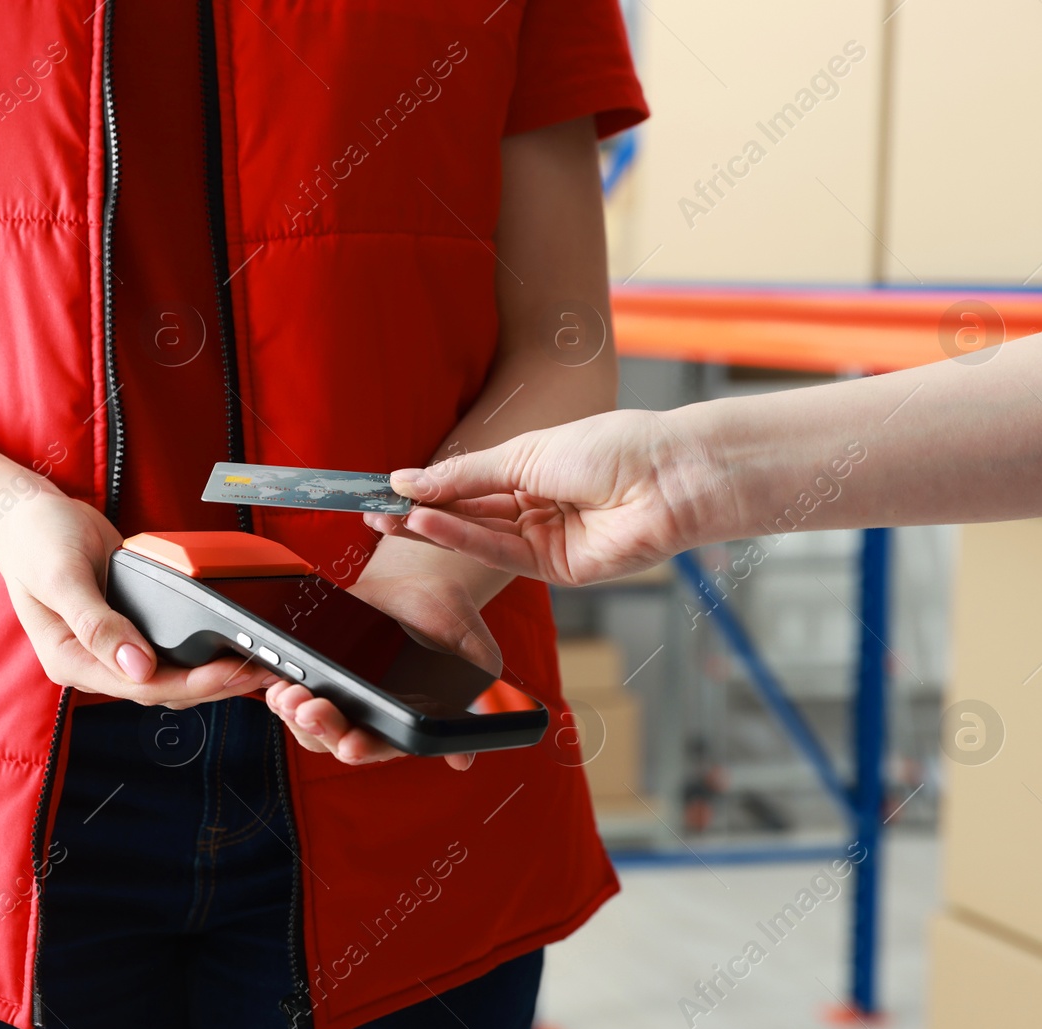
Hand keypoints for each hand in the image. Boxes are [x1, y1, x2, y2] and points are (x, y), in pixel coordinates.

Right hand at [0, 488, 275, 707]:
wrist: (28, 515)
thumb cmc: (37, 541)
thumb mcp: (63, 577)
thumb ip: (98, 624)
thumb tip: (138, 667)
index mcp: (70, 660)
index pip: (139, 686)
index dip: (190, 684)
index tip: (231, 673)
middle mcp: (92, 663)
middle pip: (160, 688)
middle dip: (211, 685)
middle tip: (261, 673)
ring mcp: (111, 648)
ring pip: (168, 676)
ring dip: (210, 674)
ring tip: (255, 665)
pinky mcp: (128, 629)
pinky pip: (168, 652)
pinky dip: (197, 652)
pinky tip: (227, 645)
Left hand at [265, 572, 499, 771]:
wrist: (416, 581)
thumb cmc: (448, 621)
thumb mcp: (475, 653)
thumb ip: (477, 698)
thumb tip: (464, 760)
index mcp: (402, 719)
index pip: (380, 744)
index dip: (363, 748)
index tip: (351, 743)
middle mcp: (367, 714)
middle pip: (335, 738)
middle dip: (321, 728)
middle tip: (310, 708)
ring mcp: (338, 695)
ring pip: (307, 721)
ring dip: (293, 712)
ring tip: (287, 693)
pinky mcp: (314, 670)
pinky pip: (288, 687)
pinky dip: (275, 686)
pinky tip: (271, 678)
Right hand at [366, 410, 710, 585]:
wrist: (667, 477)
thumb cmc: (612, 448)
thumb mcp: (525, 451)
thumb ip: (465, 474)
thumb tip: (409, 479)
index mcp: (534, 470)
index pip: (469, 482)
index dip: (428, 486)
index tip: (386, 487)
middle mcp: (537, 505)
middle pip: (468, 513)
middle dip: (421, 513)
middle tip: (374, 512)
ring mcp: (545, 538)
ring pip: (478, 536)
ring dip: (434, 528)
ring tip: (392, 518)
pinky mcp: (555, 568)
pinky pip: (500, 554)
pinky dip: (462, 540)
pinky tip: (428, 525)